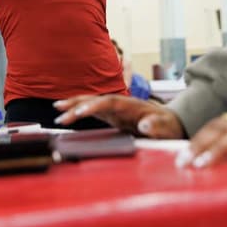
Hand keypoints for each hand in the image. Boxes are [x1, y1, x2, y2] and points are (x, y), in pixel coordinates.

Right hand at [53, 94, 185, 137]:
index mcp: (131, 105)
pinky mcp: (113, 115)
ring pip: (92, 102)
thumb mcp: (166, 128)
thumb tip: (145, 125)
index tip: (80, 112)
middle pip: (95, 99)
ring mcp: (115, 108)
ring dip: (75, 104)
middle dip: (77, 103)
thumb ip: (156, 126)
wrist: (170, 122)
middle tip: (59, 111)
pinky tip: (68, 114)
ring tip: (57, 108)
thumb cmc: (168, 125)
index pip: (109, 102)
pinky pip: (93, 110)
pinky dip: (80, 110)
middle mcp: (120, 103)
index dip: (94, 106)